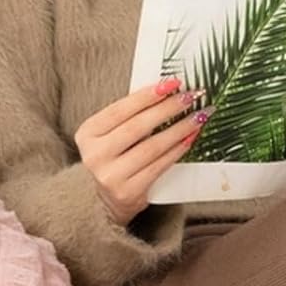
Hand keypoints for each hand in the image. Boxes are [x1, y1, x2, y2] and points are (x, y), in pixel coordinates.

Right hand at [74, 77, 208, 225]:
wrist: (105, 201)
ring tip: (198, 116)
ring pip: (152, 147)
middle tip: (190, 96)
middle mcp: (94, 155)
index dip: (148, 95)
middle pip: (138, 126)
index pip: (120, 109)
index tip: (172, 83)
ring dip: (179, 129)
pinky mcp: (128, 192)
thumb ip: (129, 117)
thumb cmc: (113, 160)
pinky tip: (190, 138)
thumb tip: (167, 91)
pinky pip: (159, 166)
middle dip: (168, 108)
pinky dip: (177, 150)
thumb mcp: (109, 136)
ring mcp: (110, 176)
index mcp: (87, 133)